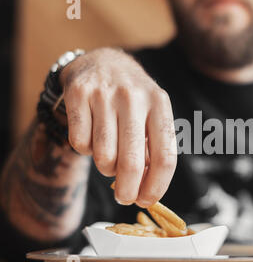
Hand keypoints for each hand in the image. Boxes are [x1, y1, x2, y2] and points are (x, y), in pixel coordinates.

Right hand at [60, 48, 176, 207]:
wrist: (103, 61)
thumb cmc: (133, 99)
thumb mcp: (153, 115)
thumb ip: (154, 148)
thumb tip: (146, 189)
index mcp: (160, 104)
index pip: (165, 157)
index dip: (156, 186)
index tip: (147, 200)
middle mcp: (134, 97)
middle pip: (132, 164)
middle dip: (127, 191)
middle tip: (124, 198)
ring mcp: (104, 94)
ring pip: (104, 157)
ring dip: (106, 167)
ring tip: (110, 156)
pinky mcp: (78, 94)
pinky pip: (80, 144)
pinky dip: (86, 150)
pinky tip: (92, 135)